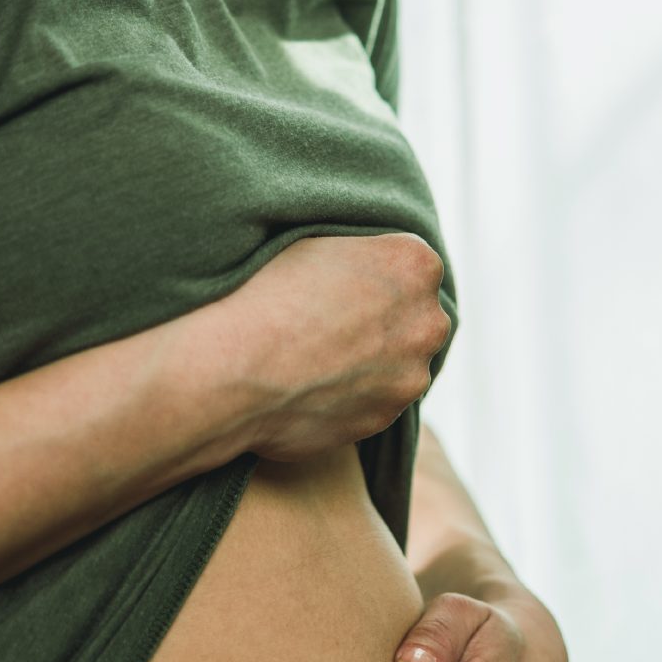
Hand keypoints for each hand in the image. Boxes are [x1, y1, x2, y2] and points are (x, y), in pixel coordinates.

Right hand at [200, 233, 450, 462]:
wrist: (233, 369)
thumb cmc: (263, 295)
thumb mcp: (316, 243)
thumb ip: (358, 255)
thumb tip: (361, 271)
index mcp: (415, 264)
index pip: (412, 264)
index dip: (375, 274)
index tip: (343, 284)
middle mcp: (427, 321)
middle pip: (417, 316)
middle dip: (386, 320)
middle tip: (332, 324)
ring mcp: (411, 375)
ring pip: (401, 364)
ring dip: (373, 363)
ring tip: (317, 360)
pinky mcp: (386, 418)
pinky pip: (377, 401)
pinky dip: (354, 396)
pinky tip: (312, 387)